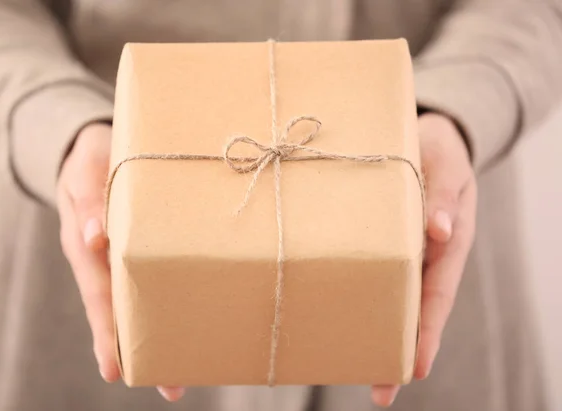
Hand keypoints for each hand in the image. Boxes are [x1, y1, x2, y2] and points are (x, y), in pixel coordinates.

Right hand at [56, 123, 183, 400]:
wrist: (96, 148)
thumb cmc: (92, 158)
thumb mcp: (86, 168)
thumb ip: (88, 197)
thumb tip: (95, 237)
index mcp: (85, 244)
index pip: (98, 294)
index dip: (107, 332)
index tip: (116, 369)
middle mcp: (104, 260)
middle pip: (121, 311)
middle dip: (140, 350)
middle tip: (168, 387)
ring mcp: (122, 258)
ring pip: (138, 302)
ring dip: (157, 336)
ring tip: (180, 376)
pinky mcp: (142, 250)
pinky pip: (153, 280)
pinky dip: (166, 305)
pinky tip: (188, 324)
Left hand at [371, 113, 477, 406]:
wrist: (423, 134)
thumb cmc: (439, 150)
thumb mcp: (449, 166)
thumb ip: (446, 195)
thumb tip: (439, 231)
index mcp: (446, 244)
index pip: (438, 296)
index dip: (428, 333)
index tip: (415, 369)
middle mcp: (421, 256)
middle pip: (410, 309)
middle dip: (396, 350)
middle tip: (380, 393)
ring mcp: (398, 250)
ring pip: (386, 295)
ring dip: (370, 328)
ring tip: (347, 365)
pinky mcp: (374, 239)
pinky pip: (365, 268)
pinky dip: (352, 290)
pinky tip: (330, 309)